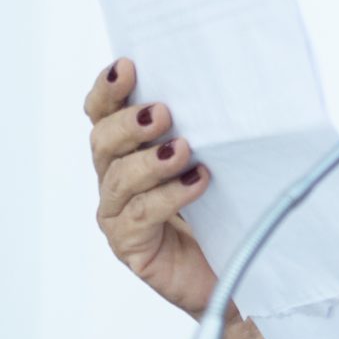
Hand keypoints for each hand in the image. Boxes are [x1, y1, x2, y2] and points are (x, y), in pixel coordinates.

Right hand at [83, 57, 219, 317]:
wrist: (236, 271)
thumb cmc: (223, 210)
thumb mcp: (215, 158)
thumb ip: (206, 127)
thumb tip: (227, 85)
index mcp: (128, 149)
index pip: (104, 111)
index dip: (108, 88)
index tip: (127, 66)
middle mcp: (115, 178)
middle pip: (102, 141)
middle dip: (129, 123)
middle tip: (161, 113)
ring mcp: (118, 214)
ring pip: (119, 177)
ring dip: (150, 160)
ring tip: (182, 150)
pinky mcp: (131, 245)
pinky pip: (141, 215)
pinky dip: (170, 196)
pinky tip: (198, 183)